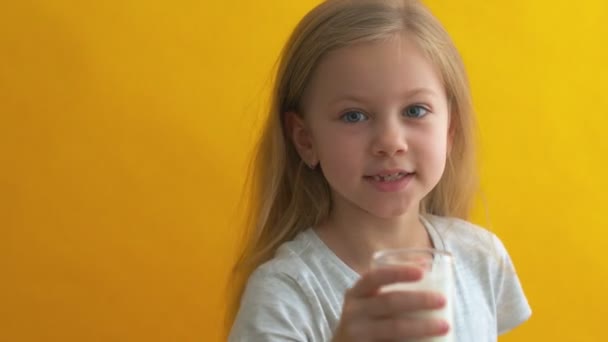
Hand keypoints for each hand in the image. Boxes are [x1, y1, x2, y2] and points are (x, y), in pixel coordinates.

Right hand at [332, 266, 448, 340]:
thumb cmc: (367, 318)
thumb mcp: (372, 298)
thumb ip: (393, 282)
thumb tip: (427, 263)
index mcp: (357, 292)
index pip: (375, 277)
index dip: (398, 272)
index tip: (422, 272)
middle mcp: (354, 311)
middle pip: (389, 302)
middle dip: (419, 300)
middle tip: (443, 300)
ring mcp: (357, 333)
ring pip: (394, 328)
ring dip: (422, 326)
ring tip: (445, 325)